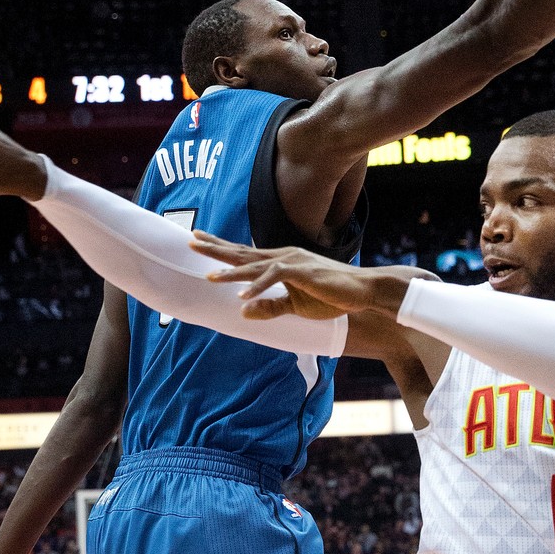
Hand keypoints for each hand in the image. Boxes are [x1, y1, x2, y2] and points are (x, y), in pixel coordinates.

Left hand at [190, 231, 429, 319]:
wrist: (363, 291)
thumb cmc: (332, 296)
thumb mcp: (296, 306)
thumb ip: (270, 308)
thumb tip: (243, 312)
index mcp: (281, 261)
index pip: (245, 254)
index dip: (221, 249)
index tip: (199, 242)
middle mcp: (283, 256)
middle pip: (243, 252)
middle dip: (216, 249)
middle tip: (191, 242)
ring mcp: (293, 262)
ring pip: (255, 266)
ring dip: (232, 272)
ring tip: (209, 278)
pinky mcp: (303, 272)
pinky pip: (275, 279)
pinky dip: (258, 287)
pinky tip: (243, 296)